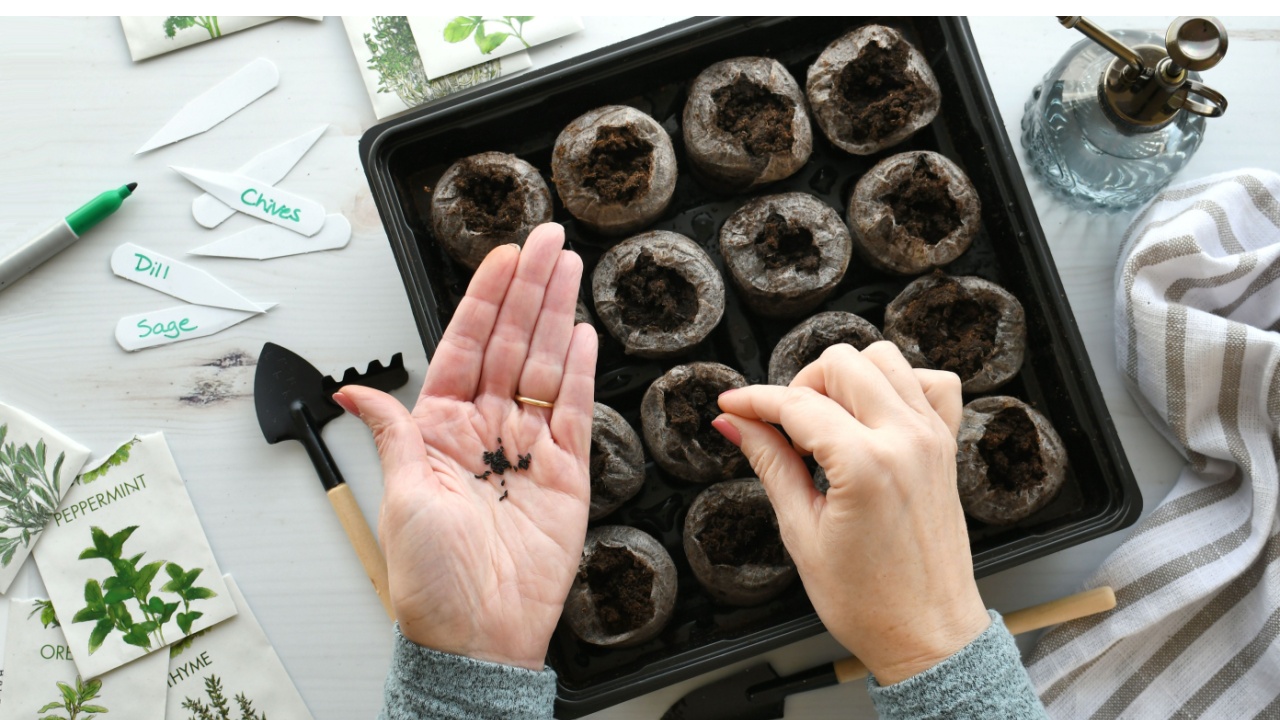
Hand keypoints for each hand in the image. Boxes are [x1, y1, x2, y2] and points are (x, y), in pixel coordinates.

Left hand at [334, 224, 595, 670]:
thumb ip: (392, 433)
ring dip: (557, 313)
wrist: (478, 634)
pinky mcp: (566, 471)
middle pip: (509, 343)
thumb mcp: (400, 496)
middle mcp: (484, 430)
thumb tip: (351, 393)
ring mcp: (528, 447)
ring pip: (544, 363)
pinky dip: (579, 368)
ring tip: (569, 266)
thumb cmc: (431, 579)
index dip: (484, 299)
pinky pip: (572, 408)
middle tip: (548, 240)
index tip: (502, 257)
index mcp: (439, 428)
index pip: (464, 345)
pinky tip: (583, 331)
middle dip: (529, 289)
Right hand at [713, 341, 988, 684]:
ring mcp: (932, 439)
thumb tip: (735, 424)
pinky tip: (873, 413)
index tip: (731, 406)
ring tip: (825, 419)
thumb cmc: (869, 602)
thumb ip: (769, 463)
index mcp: (866, 465)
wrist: (927, 634)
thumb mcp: (801, 532)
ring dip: (846, 378)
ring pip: (885, 359)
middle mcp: (905, 440)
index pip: (796, 404)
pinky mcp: (946, 446)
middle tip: (782, 426)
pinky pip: (932, 382)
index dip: (753, 401)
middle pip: (841, 364)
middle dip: (800, 385)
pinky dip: (899, 383)